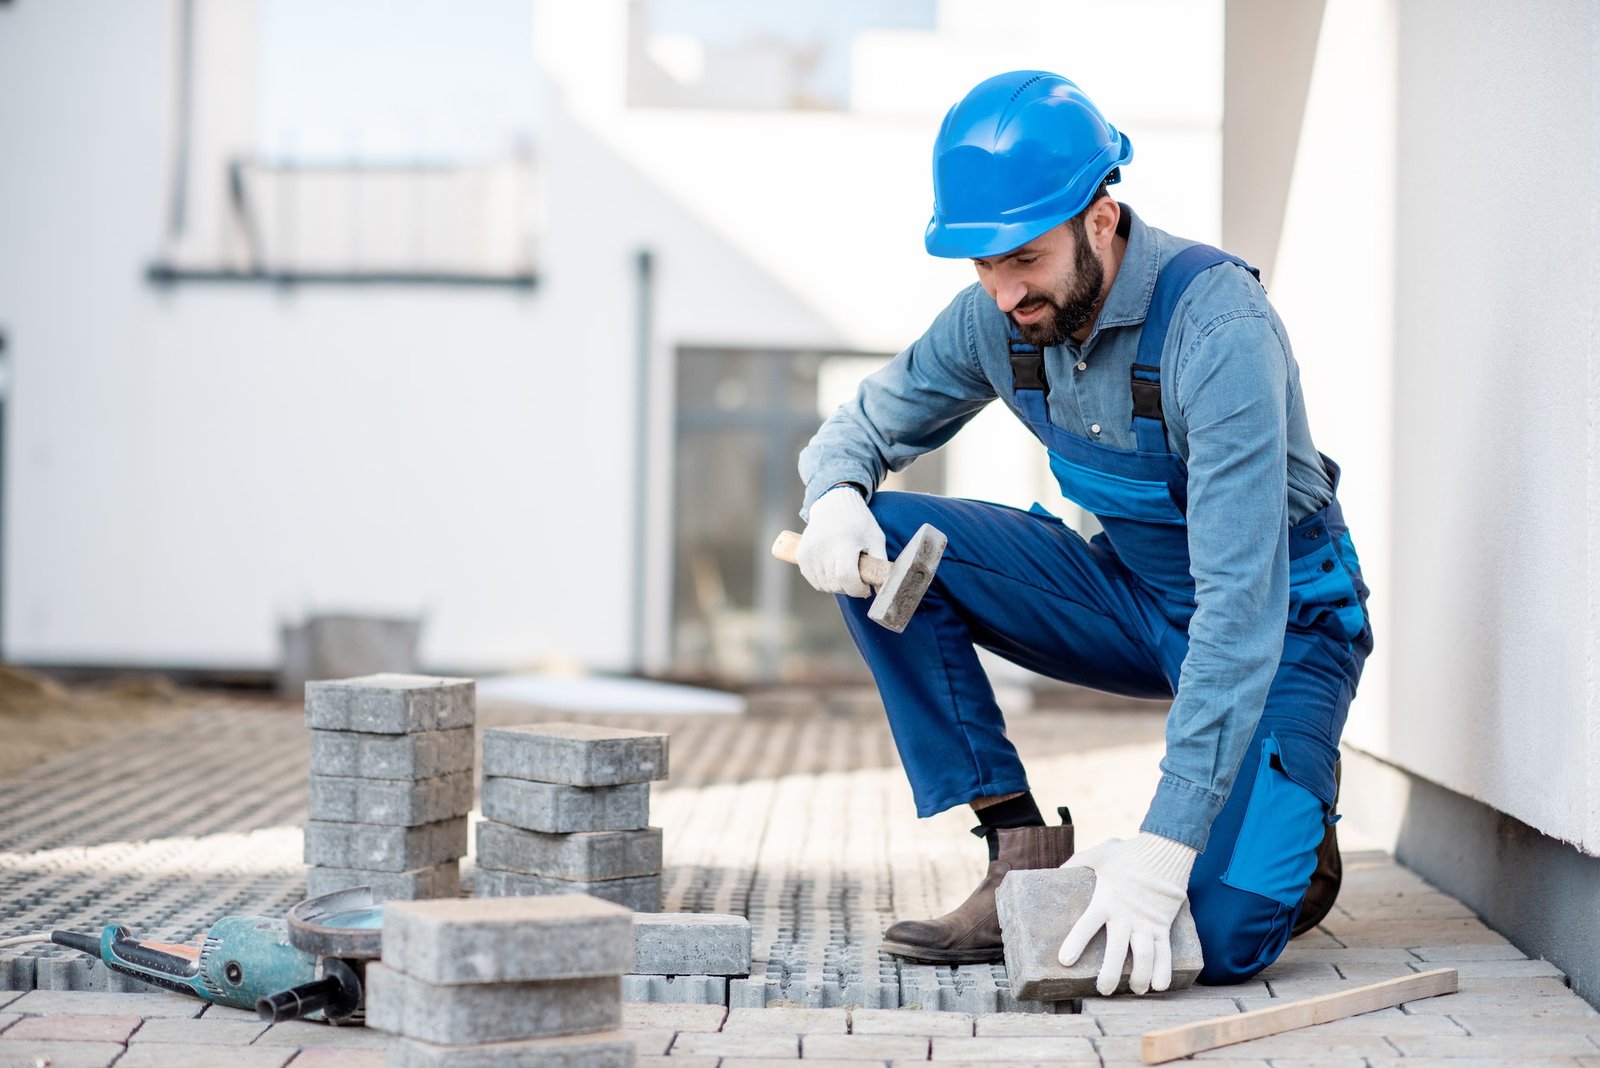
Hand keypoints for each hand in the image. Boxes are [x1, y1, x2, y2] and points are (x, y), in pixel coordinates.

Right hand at [797, 486, 885, 597]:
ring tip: (845, 570)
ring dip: (837, 585)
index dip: (859, 589)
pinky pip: (814, 581)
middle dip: (850, 587)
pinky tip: (833, 569)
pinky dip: (825, 581)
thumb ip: (879, 563)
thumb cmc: (859, 522)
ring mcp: (809, 553)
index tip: (866, 587)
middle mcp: (822, 549)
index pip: (847, 578)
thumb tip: (883, 588)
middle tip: (857, 577)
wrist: (833, 504)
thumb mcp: (876, 538)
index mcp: (843, 543)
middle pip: (836, 585)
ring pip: (825, 586)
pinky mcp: (801, 555)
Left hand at [1057, 832, 1197, 995]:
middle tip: (1103, 989)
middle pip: (1117, 951)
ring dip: (1140, 978)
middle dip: (1110, 974)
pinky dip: (1164, 971)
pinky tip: (1159, 986)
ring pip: (1144, 957)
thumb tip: (1056, 871)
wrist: (1165, 850)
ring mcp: (1146, 922)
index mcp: (1106, 899)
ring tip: (1134, 991)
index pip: (1087, 924)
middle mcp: (1126, 915)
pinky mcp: (1163, 925)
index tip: (1065, 961)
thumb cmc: (1128, 853)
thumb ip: (1076, 863)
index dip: (1076, 942)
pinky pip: (1165, 952)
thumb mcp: (1098, 855)